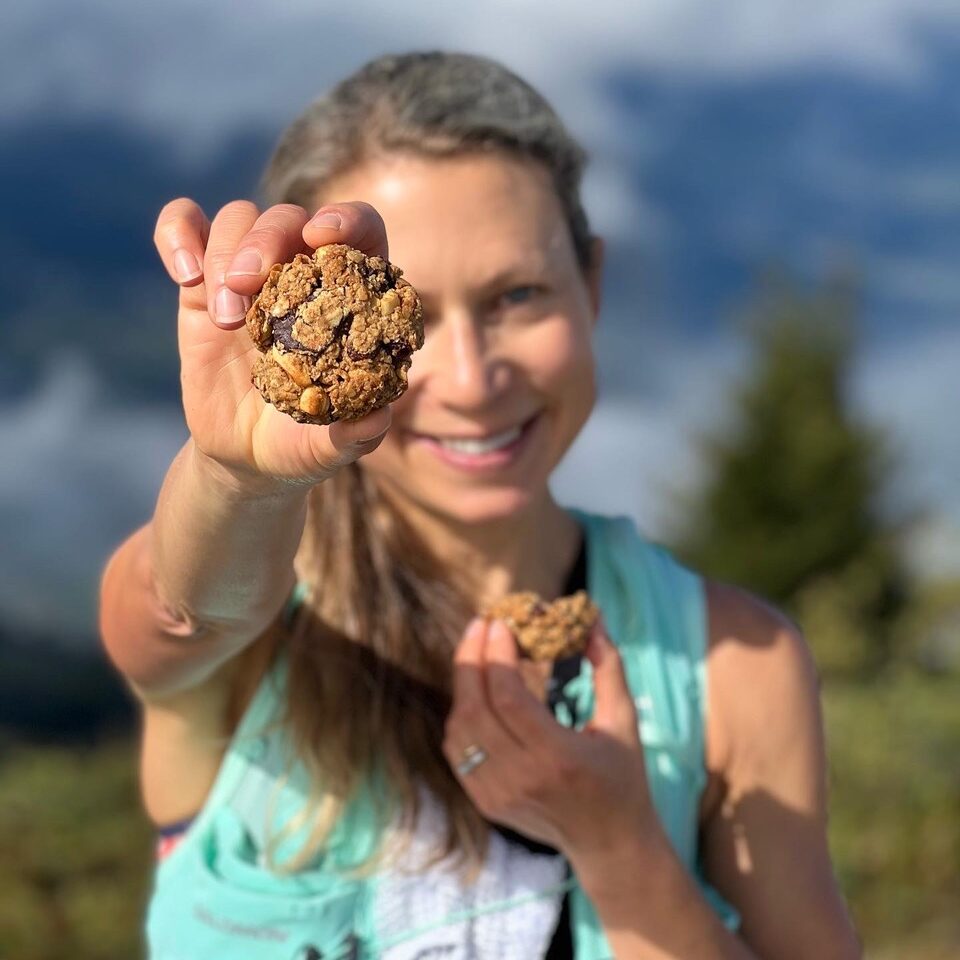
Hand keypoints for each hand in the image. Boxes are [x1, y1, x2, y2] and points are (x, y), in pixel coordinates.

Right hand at [152, 198, 394, 491]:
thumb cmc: (303, 443)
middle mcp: (302, 276)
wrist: (244, 458)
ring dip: (228, 252)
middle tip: (250, 283)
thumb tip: (378, 419)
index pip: (361, 231)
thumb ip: (356, 435)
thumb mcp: (330, 448)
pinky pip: (185, 227)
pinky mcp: (200, 286)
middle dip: (268, 238)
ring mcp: (250, 276)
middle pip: (289, 219)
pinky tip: (183, 273)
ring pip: (238, 219)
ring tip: (225, 318)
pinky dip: (176, 233)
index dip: (346, 219)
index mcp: (349, 299)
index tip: (322, 237)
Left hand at [443, 616, 663, 865]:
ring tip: (479, 651)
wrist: (610, 844)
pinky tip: (475, 690)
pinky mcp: (485, 802)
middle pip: (474, 708)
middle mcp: (520, 778)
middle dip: (472, 658)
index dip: (498, 654)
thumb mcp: (624, 721)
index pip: (508, 697)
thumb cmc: (622, 777)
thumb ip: (609, 666)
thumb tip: (592, 619)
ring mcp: (497, 795)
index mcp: (556, 757)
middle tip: (482, 625)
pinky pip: (457, 750)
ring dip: (464, 683)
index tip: (502, 622)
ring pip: (459, 728)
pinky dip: (461, 715)